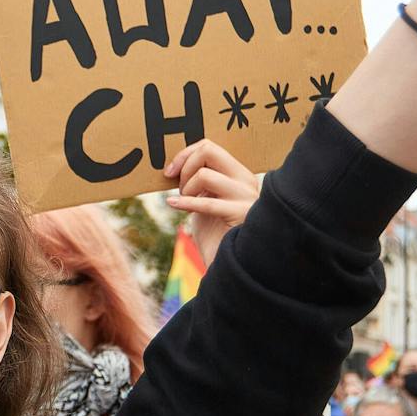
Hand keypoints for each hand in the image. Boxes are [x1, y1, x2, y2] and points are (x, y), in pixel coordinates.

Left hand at [164, 139, 260, 265]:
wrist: (231, 268)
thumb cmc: (216, 236)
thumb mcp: (206, 201)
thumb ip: (199, 181)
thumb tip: (177, 163)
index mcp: (239, 175)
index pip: (210, 147)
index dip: (185, 155)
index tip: (170, 171)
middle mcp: (246, 181)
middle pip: (209, 151)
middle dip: (185, 164)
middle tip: (178, 186)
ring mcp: (246, 197)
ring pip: (204, 174)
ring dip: (186, 189)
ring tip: (185, 203)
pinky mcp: (241, 214)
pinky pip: (206, 202)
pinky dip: (185, 202)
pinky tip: (173, 204)